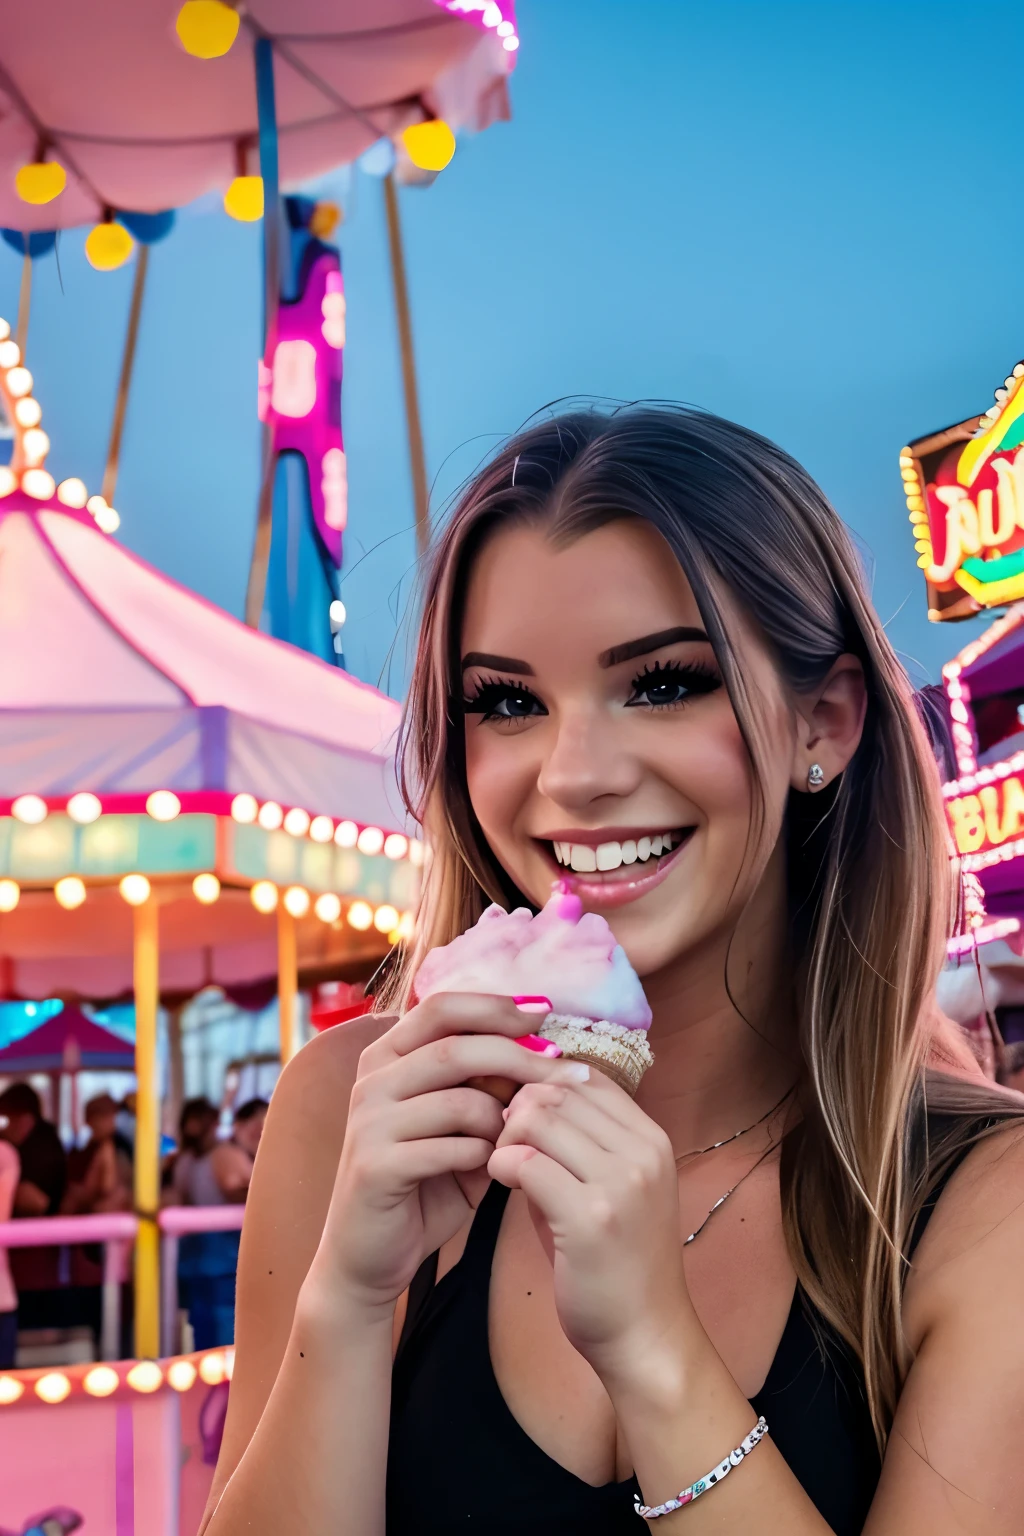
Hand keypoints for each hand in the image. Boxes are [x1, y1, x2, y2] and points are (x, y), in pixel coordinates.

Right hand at [308, 993, 586, 1319]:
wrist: (368, 1254)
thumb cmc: (423, 1182)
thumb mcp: (458, 1125)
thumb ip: (488, 1088)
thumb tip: (547, 1050)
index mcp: (387, 1057)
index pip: (442, 1006)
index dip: (495, 1005)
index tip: (546, 1011)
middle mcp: (372, 1080)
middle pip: (456, 1046)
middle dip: (519, 1056)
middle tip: (565, 1070)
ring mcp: (369, 1122)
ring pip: (459, 1100)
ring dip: (502, 1120)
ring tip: (515, 1140)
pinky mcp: (375, 1165)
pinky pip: (450, 1148)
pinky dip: (483, 1156)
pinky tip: (491, 1168)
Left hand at [489, 1070, 690, 1387]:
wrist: (644, 1335)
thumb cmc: (617, 1263)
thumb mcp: (611, 1188)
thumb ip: (578, 1142)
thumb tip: (525, 1099)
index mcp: (652, 1139)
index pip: (587, 1078)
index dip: (544, 1086)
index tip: (522, 1115)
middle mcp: (642, 1152)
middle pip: (558, 1090)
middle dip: (519, 1110)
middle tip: (505, 1143)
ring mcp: (620, 1183)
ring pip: (538, 1117)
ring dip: (506, 1136)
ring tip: (504, 1166)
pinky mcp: (589, 1217)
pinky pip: (526, 1162)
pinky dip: (500, 1165)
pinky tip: (501, 1184)